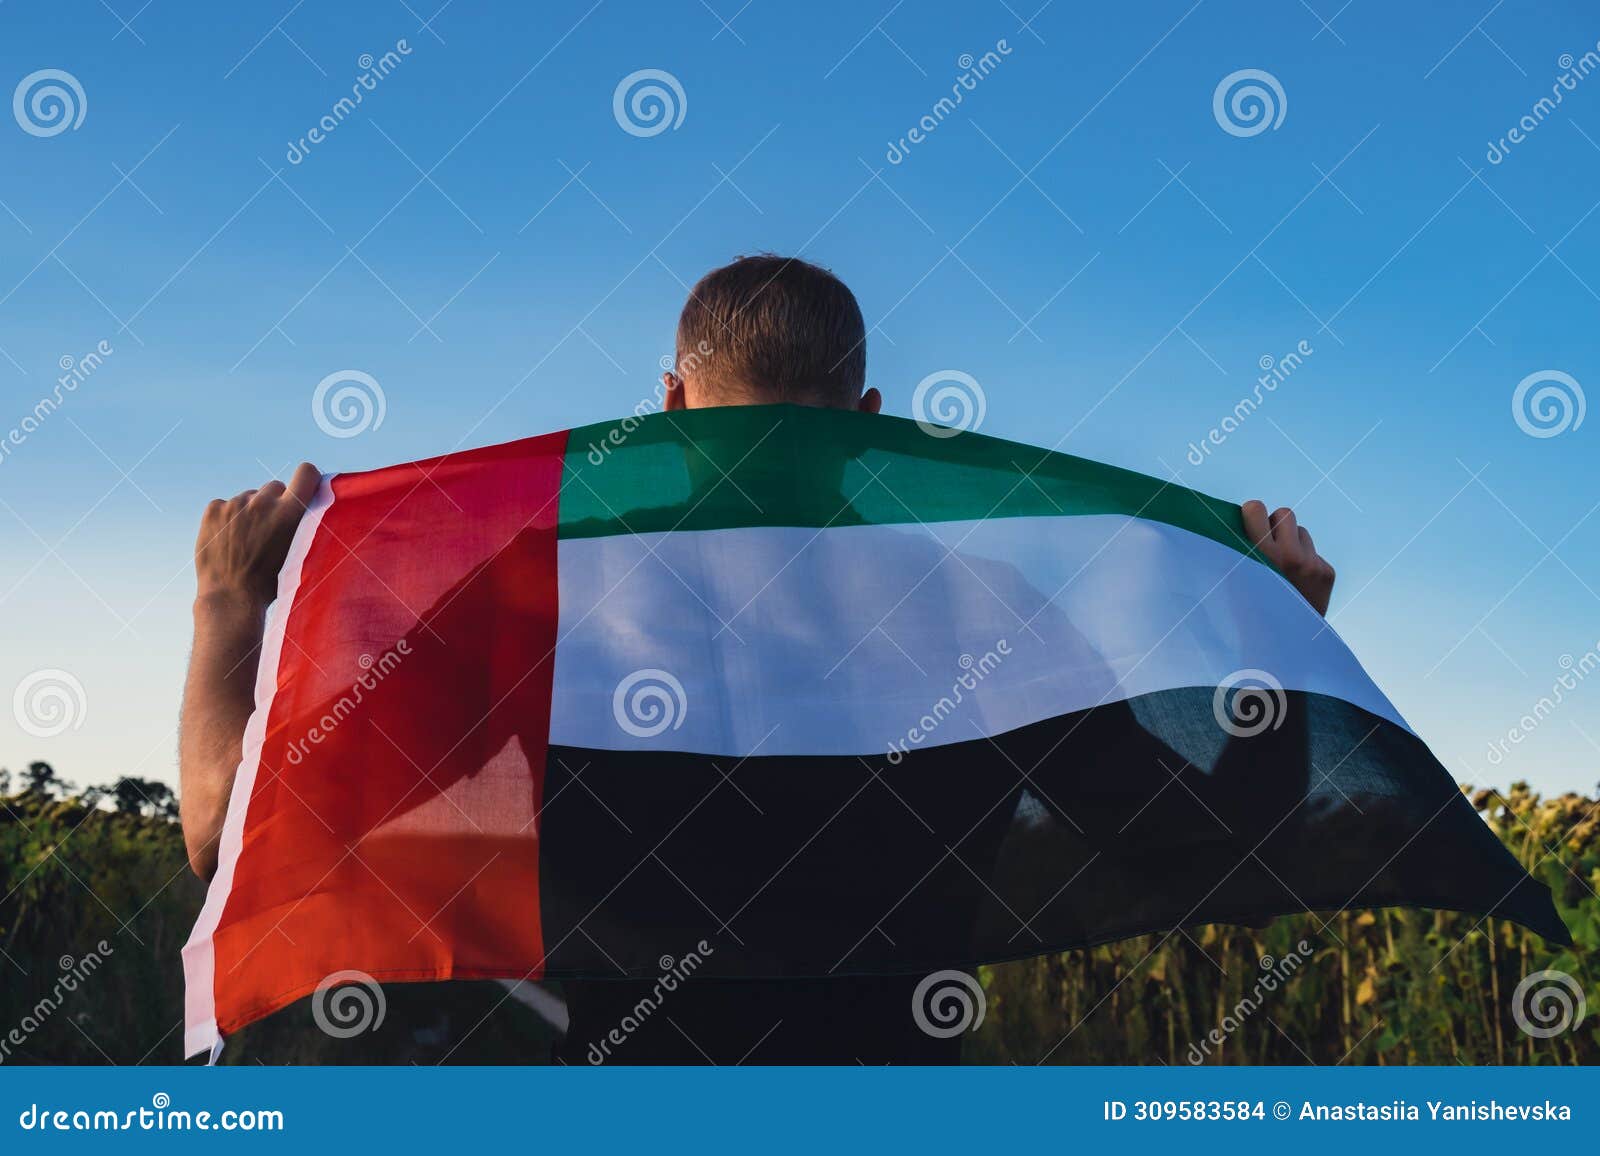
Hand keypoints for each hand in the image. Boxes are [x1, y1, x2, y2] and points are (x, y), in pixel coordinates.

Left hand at [194, 462, 320, 606]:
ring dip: (250, 512)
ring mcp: (235, 504)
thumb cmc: (270, 582)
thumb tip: (308, 507)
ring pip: (249, 497)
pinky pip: (225, 504)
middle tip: (269, 528)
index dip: (307, 479)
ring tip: (245, 540)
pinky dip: (227, 518)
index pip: (306, 472)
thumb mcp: (299, 553)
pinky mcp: (214, 509)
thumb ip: (303, 526)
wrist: (231, 598)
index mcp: (290, 513)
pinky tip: (228, 540)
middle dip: (274, 502)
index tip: (304, 489)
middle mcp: (263, 502)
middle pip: (274, 486)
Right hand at [1241, 500, 1334, 615]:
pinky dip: (1305, 563)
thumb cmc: (1247, 613)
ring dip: (1292, 542)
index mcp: (1260, 556)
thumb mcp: (1235, 580)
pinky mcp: (1327, 572)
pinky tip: (1296, 584)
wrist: (1285, 650)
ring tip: (1282, 568)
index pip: (1255, 508)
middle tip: (1267, 543)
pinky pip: (1314, 552)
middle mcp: (1289, 556)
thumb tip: (1239, 519)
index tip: (1248, 522)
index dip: (1251, 513)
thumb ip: (1238, 550)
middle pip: (1284, 514)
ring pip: (1302, 532)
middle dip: (1275, 525)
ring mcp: (1312, 564)